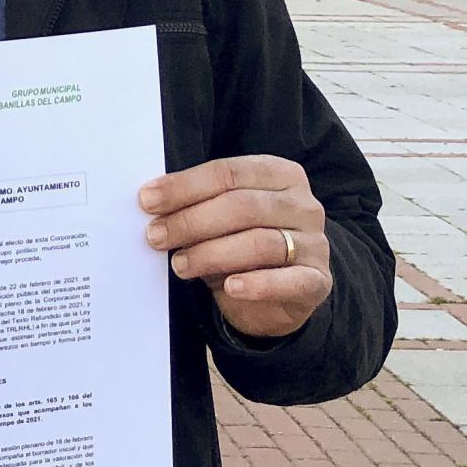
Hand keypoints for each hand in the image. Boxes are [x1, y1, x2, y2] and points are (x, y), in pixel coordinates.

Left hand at [139, 155, 332, 339]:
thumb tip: (150, 201)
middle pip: (243, 206)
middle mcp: (303, 204)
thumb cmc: (242, 242)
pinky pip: (290, 281)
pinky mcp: (318, 281)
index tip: (147, 200)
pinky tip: (230, 288)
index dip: (185, 186)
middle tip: (156, 236)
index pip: (229, 173)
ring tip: (179, 265)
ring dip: (212, 253)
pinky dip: (258, 284)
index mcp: (280, 174)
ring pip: (260, 243)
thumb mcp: (221, 217)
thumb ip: (196, 204)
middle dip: (192, 220)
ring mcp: (315, 243)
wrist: (280, 293)